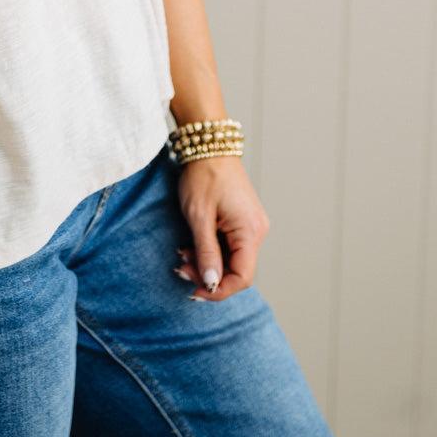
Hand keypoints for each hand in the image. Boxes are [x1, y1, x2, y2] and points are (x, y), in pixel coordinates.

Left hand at [173, 155, 269, 300]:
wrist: (208, 146)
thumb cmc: (203, 176)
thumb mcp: (199, 217)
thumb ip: (206, 252)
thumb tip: (211, 284)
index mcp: (250, 231)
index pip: (243, 278)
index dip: (218, 289)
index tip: (193, 290)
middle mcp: (256, 231)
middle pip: (236, 270)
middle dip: (207, 276)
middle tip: (180, 268)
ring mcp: (249, 226)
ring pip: (231, 260)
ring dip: (206, 264)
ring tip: (181, 255)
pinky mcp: (241, 221)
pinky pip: (228, 246)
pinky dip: (210, 251)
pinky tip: (190, 246)